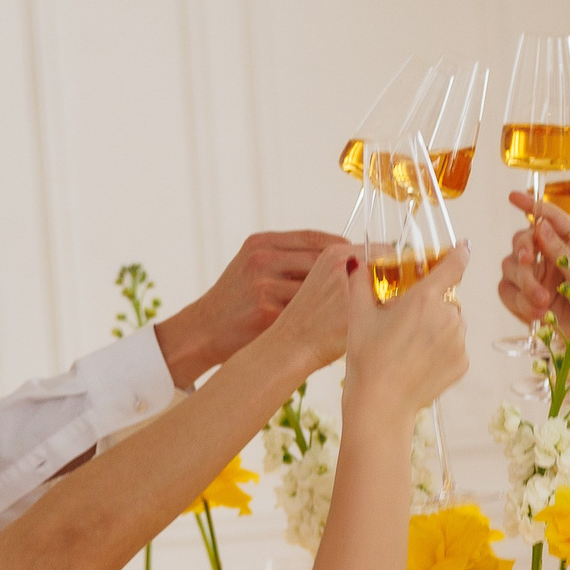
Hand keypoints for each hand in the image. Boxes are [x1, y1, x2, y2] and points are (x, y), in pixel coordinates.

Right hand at [155, 231, 345, 385]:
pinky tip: (334, 324)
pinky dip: (324, 318)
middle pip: (322, 261)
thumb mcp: (253, 267)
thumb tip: (337, 257)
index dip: (343, 247)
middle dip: (347, 273)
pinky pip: (308, 313)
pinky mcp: (267, 313)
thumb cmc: (235, 301)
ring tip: (354, 306)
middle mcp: (262, 259)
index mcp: (261, 243)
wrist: (202, 331)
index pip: (314, 238)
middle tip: (366, 285)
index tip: (362, 258)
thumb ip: (286, 259)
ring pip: (319, 288)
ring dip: (339, 298)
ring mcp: (264, 286)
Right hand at [344, 245, 469, 418]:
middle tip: (407, 321)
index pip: (453, 265)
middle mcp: (448, 316)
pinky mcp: (463, 362)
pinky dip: (443, 348)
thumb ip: (361, 282)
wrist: (381, 403)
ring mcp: (458, 341)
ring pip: (454, 322)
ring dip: (439, 326)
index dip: (459, 253)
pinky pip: (456, 345)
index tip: (462, 247)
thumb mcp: (358, 314)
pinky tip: (420, 359)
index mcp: (424, 299)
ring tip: (411, 344)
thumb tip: (358, 262)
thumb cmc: (367, 357)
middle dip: (432, 303)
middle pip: (447, 298)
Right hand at [498, 192, 569, 324]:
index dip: (531, 205)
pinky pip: (507, 291)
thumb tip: (541, 226)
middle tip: (529, 262)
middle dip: (523, 250)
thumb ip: (562, 250)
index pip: (549, 217)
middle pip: (522, 240)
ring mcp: (535, 275)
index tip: (514, 197)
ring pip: (511, 267)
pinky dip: (519, 302)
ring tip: (543, 303)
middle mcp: (549, 255)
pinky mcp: (524, 297)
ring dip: (525, 285)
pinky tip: (537, 314)